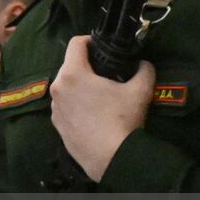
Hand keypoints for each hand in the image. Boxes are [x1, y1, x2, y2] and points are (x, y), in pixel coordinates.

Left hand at [50, 36, 154, 181]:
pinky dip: (75, 105)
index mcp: (72, 74)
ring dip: (79, 87)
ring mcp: (55, 109)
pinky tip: (92, 115)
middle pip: (70, 66)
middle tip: (105, 73)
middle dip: (86, 66)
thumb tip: (144, 64)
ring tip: (99, 96)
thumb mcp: (140, 91)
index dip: (89, 40)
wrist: (112, 159)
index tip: (101, 46)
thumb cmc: (122, 120)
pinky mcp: (57, 126)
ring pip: (66, 88)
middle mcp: (57, 89)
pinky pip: (65, 107)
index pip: (75, 44)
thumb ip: (144, 70)